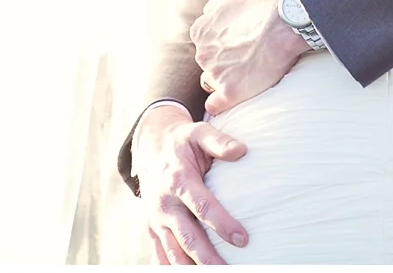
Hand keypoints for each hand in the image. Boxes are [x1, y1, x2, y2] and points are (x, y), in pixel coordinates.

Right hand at [133, 106, 249, 263]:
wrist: (150, 148)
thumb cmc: (183, 142)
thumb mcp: (199, 133)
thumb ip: (219, 141)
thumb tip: (242, 150)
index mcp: (178, 180)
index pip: (202, 206)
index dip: (222, 224)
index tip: (243, 239)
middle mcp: (165, 203)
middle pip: (187, 237)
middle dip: (208, 257)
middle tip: (230, 270)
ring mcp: (157, 219)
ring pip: (173, 252)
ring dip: (191, 267)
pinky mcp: (152, 229)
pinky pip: (159, 255)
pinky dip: (170, 269)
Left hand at [190, 0, 309, 114]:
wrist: (285, 22)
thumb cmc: (263, 4)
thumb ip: (216, 6)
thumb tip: (209, 11)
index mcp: (201, 31)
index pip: (205, 46)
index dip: (221, 48)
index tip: (237, 47)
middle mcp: (203, 53)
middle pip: (207, 65)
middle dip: (222, 64)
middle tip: (246, 60)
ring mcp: (215, 73)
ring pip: (211, 83)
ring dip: (224, 82)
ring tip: (247, 76)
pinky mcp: (230, 92)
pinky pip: (214, 106)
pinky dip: (222, 104)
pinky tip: (236, 97)